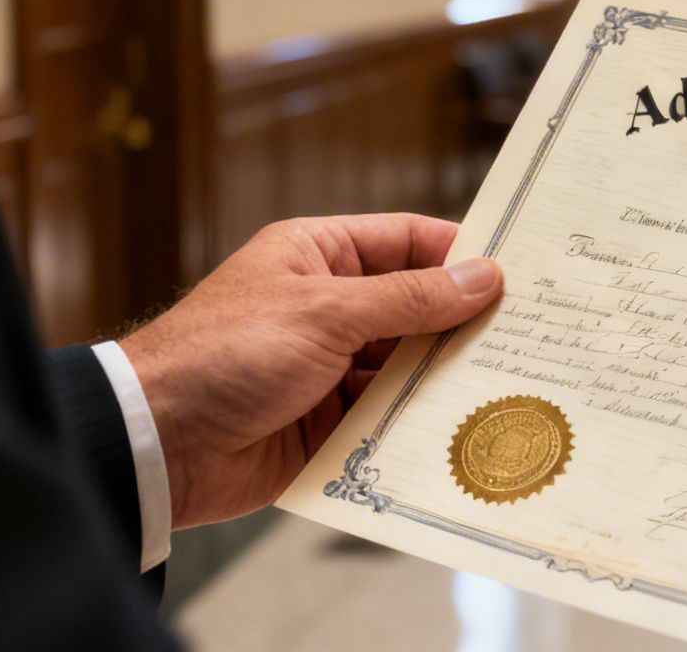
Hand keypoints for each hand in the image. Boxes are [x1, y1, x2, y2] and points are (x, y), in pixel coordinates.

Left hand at [120, 214, 502, 528]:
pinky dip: (421, 419)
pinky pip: (389, 414)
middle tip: (529, 333)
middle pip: (416, 306)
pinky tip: (465, 422)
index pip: (407, 242)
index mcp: (319, 256)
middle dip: (464, 321)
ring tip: (510, 380)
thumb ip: (410, 299)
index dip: (460, 254)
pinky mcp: (330, 422)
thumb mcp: (326, 313)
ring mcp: (330, 366)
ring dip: (447, 374)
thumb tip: (484, 278)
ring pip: (408, 364)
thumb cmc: (225, 354)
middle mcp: (328, 306)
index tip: (518, 272)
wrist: (156, 444)